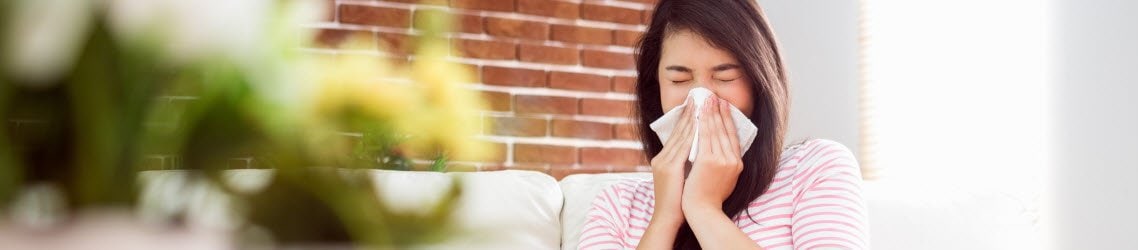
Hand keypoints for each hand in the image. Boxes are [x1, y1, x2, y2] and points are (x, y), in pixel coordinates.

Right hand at [649, 95, 697, 223]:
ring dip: (692, 118)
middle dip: (690, 112)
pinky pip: (684, 146)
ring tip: (701, 103)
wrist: (669, 217)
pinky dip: (692, 133)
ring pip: (681, 135)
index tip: (697, 104)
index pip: (677, 133)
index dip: (687, 118)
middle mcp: (661, 157)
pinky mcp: (669, 168)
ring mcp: (664, 162)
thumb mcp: (678, 177)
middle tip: (700, 96)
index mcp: (663, 158)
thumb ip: (684, 162)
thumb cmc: (677, 200)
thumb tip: (699, 149)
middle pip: (678, 130)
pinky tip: (700, 123)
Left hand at [682, 97, 743, 213]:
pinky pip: (705, 136)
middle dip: (720, 111)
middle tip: (715, 97)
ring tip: (707, 99)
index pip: (732, 136)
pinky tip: (699, 112)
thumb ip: (723, 164)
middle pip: (726, 130)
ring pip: (716, 130)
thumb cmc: (708, 197)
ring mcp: (722, 160)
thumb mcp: (723, 179)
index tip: (724, 107)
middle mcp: (733, 160)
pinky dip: (703, 122)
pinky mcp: (709, 160)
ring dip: (711, 112)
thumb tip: (720, 151)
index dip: (728, 120)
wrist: (702, 210)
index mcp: (737, 164)